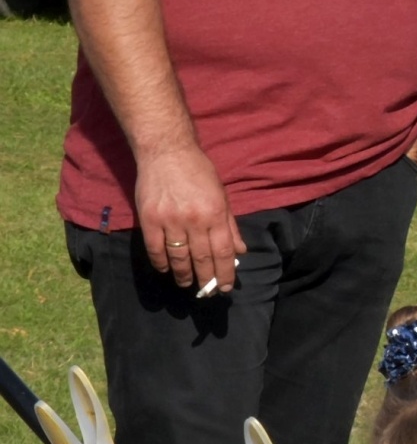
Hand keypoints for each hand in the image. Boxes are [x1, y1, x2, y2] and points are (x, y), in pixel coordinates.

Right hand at [134, 144, 246, 293]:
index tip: (225, 287)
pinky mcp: (149, 218)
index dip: (225, 273)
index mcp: (216, 215)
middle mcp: (195, 220)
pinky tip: (166, 270)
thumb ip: (230, 226)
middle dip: (207, 279)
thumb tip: (240, 252)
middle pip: (202, 259)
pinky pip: (155, 249)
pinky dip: (161, 263)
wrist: (166, 151)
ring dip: (184, 275)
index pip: (224, 252)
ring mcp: (170, 220)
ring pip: (179, 258)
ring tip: (188, 284)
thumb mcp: (222, 196)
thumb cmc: (198, 172)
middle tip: (208, 292)